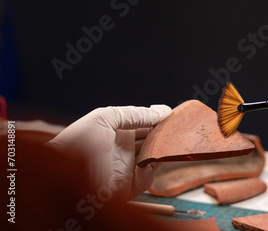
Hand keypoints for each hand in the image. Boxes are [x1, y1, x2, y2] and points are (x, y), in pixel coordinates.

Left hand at [45, 105, 171, 200]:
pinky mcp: (129, 186)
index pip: (144, 122)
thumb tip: (162, 110)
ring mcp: (127, 167)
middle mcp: (124, 148)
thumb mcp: (103, 118)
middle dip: (164, 133)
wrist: (62, 179)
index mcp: (118, 130)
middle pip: (152, 139)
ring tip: (165, 144)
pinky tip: (144, 164)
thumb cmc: (75, 144)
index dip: (158, 118)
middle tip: (176, 129)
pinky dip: (150, 170)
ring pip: (154, 157)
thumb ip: (134, 113)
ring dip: (161, 150)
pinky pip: (148, 177)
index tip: (172, 114)